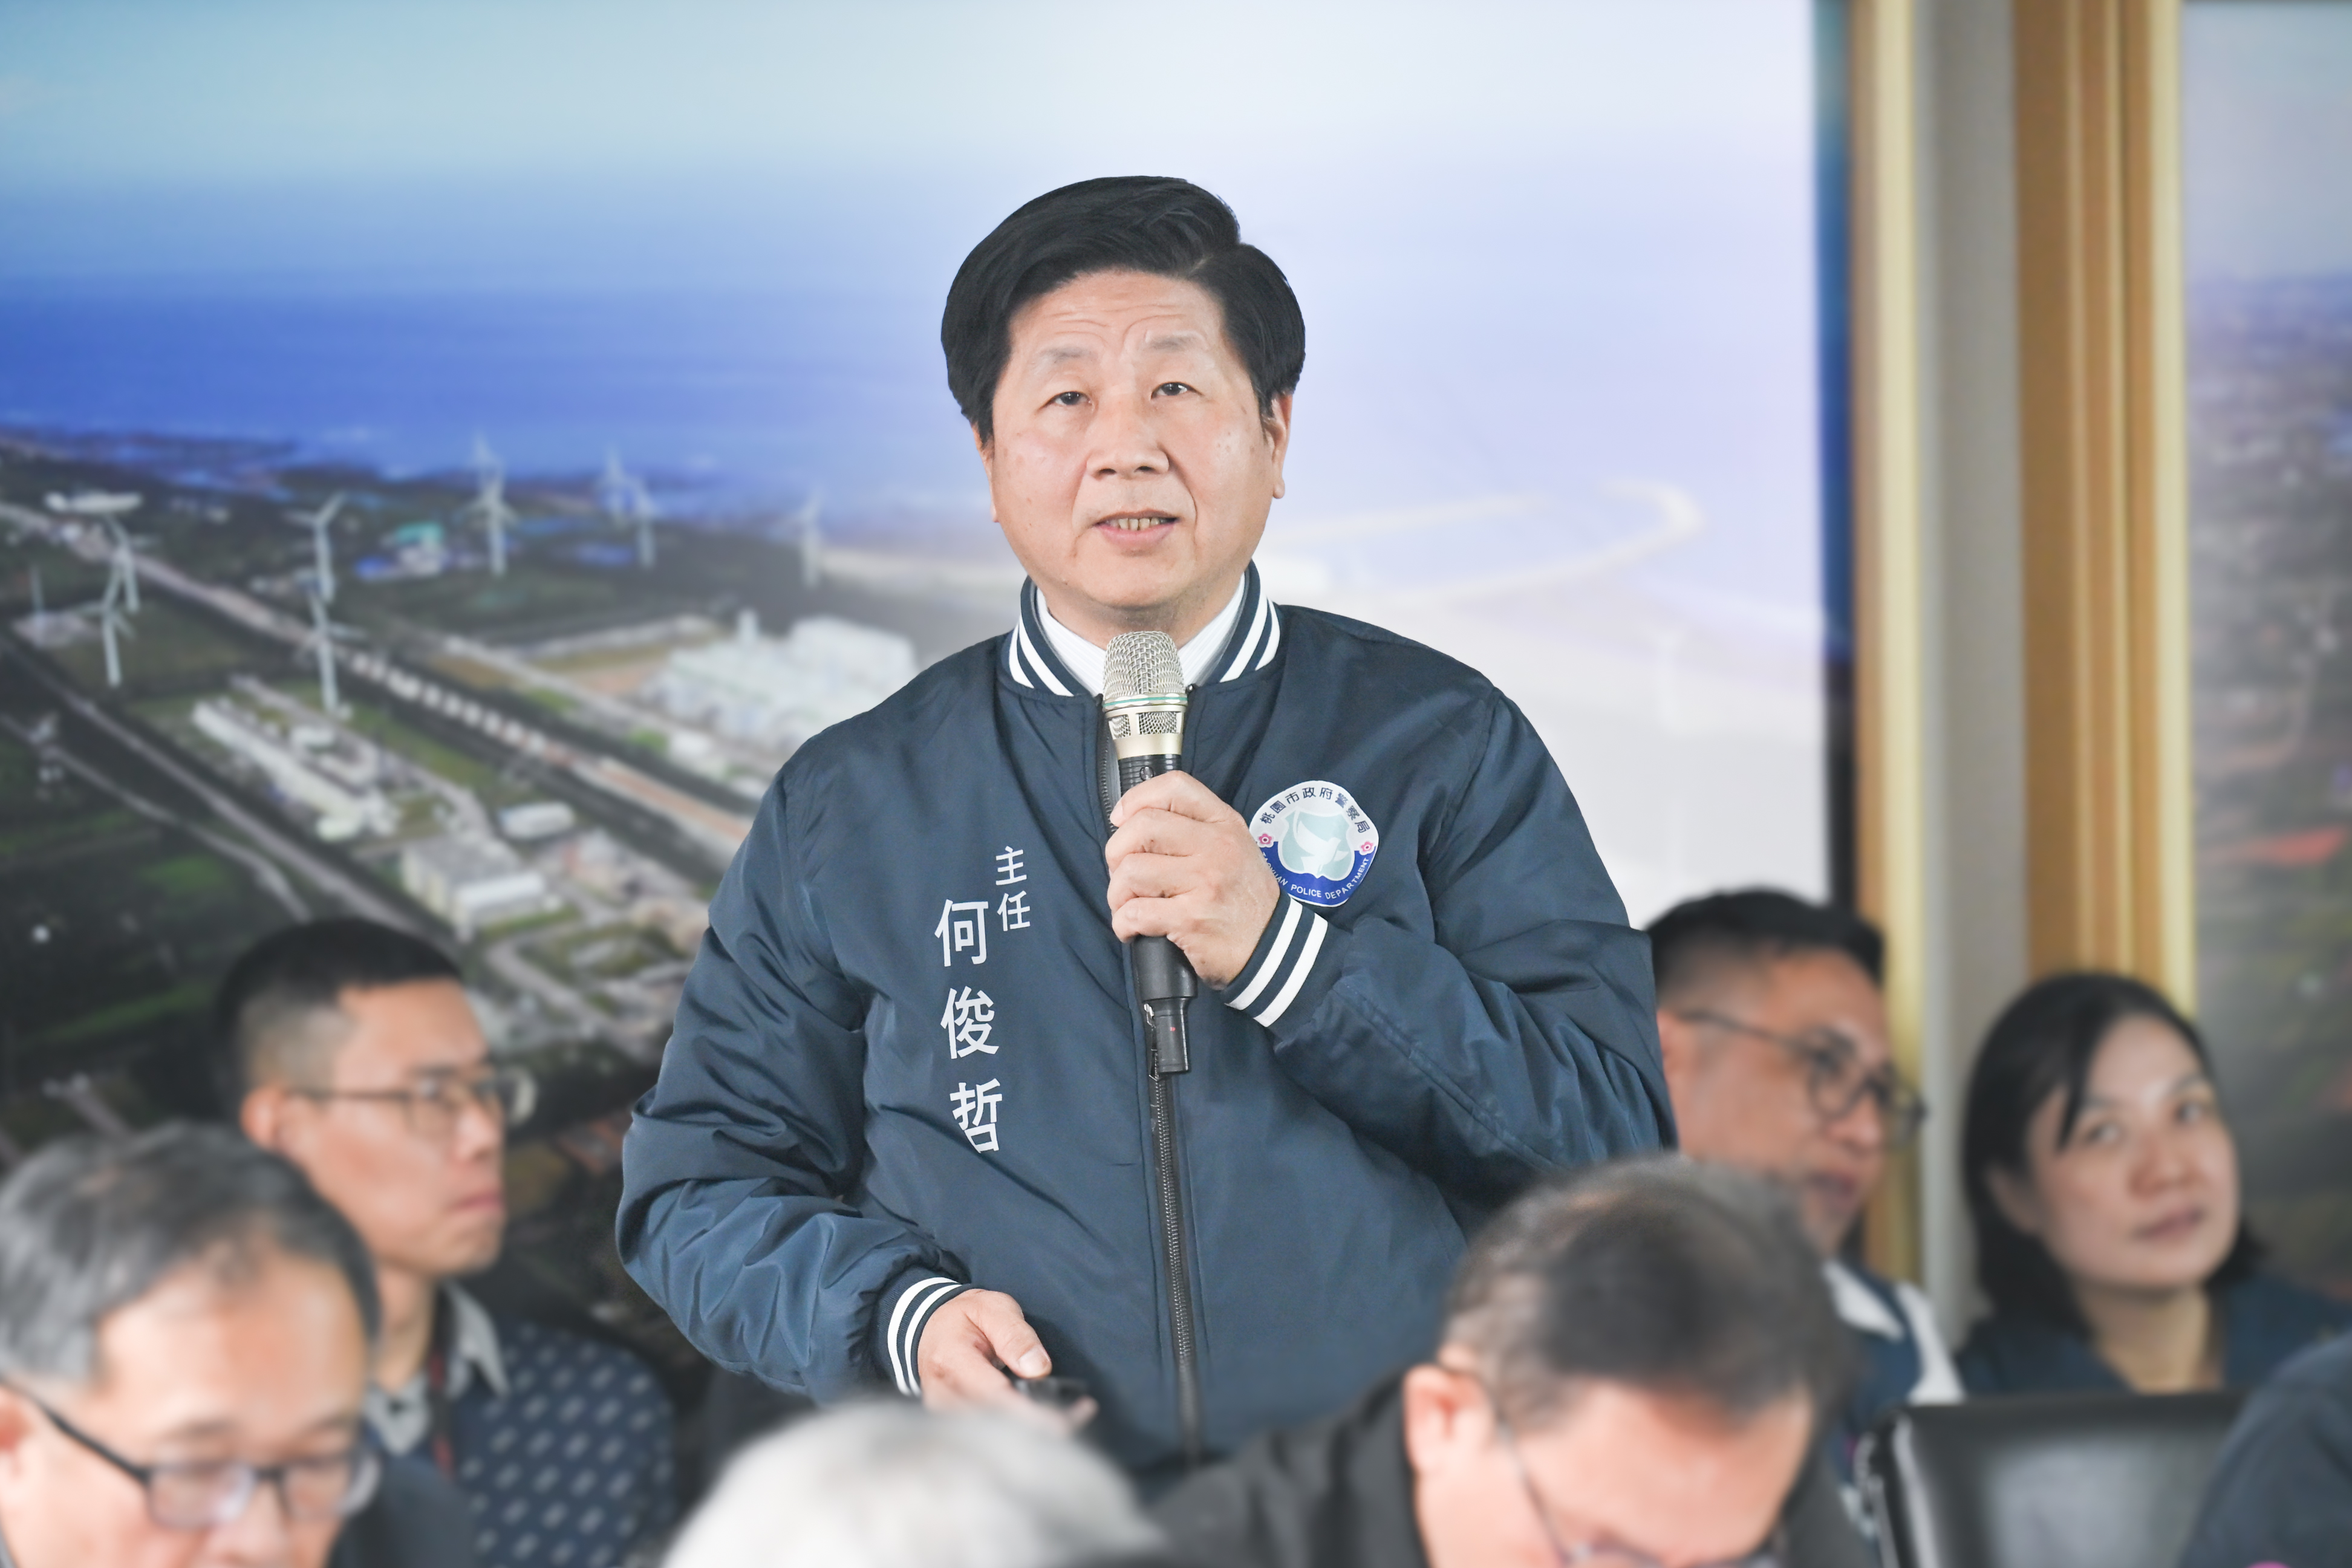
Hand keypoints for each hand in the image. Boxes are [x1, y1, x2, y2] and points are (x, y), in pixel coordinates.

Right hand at [914, 1290, 1093, 1430]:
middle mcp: (941, 1394)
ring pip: (986, 1439)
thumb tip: (1037, 1369)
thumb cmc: (965, 1316)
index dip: (1030, 1414)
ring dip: (1027, 1436)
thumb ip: (1015, 1335)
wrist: (932, 1327)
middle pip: (990, 1427)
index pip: (994, 1397)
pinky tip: (1042, 1427)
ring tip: (1066, 1420)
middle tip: (1076, 1418)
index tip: (1065, 1421)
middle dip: (1036, 1431)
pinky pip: (981, 1437)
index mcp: (951, 1360)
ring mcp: (941, 1413)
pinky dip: (1013, 1435)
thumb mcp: (993, 1308)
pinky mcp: (948, 1424)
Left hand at [1106, 771, 1280, 986]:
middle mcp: (1217, 847)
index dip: (1136, 798)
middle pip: (1142, 827)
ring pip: (1131, 870)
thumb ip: (1195, 829)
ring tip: (1130, 907)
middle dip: (1117, 853)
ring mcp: (1205, 882)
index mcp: (1224, 824)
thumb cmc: (1243, 900)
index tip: (1121, 820)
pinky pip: (1135, 913)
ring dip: (1118, 894)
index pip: (1175, 786)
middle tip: (1123, 875)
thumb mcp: (1235, 848)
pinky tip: (1133, 930)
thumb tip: (1132, 823)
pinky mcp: (1192, 919)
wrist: (1273, 949)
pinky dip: (1124, 924)